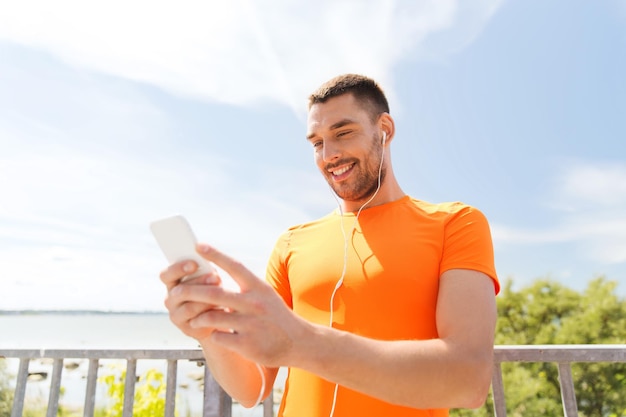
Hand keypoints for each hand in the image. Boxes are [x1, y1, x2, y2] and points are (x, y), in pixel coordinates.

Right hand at [160, 259, 223, 342]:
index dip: (178, 268)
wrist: (218, 318)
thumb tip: (209, 262)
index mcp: (172, 283)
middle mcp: (170, 300)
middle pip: (179, 291)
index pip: (166, 275)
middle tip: (216, 277)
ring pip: (189, 307)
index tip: (194, 263)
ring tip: (222, 292)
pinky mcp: (187, 329)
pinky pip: (198, 321)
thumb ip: (204, 270)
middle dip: (199, 283)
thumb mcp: (207, 277)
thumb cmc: (212, 290)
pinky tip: (223, 308)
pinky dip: (211, 313)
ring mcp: (177, 316)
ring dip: (206, 299)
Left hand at [172, 243, 308, 367]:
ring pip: (211, 317)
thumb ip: (243, 287)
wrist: (298, 342)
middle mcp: (254, 303)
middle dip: (191, 291)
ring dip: (198, 318)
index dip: (216, 255)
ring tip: (194, 320)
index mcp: (258, 287)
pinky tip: (216, 335)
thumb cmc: (276, 316)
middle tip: (175, 292)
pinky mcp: (247, 344)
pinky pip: (219, 337)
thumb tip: (213, 278)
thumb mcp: (265, 295)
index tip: (199, 246)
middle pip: (214, 293)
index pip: (234, 266)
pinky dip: (214, 335)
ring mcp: (251, 324)